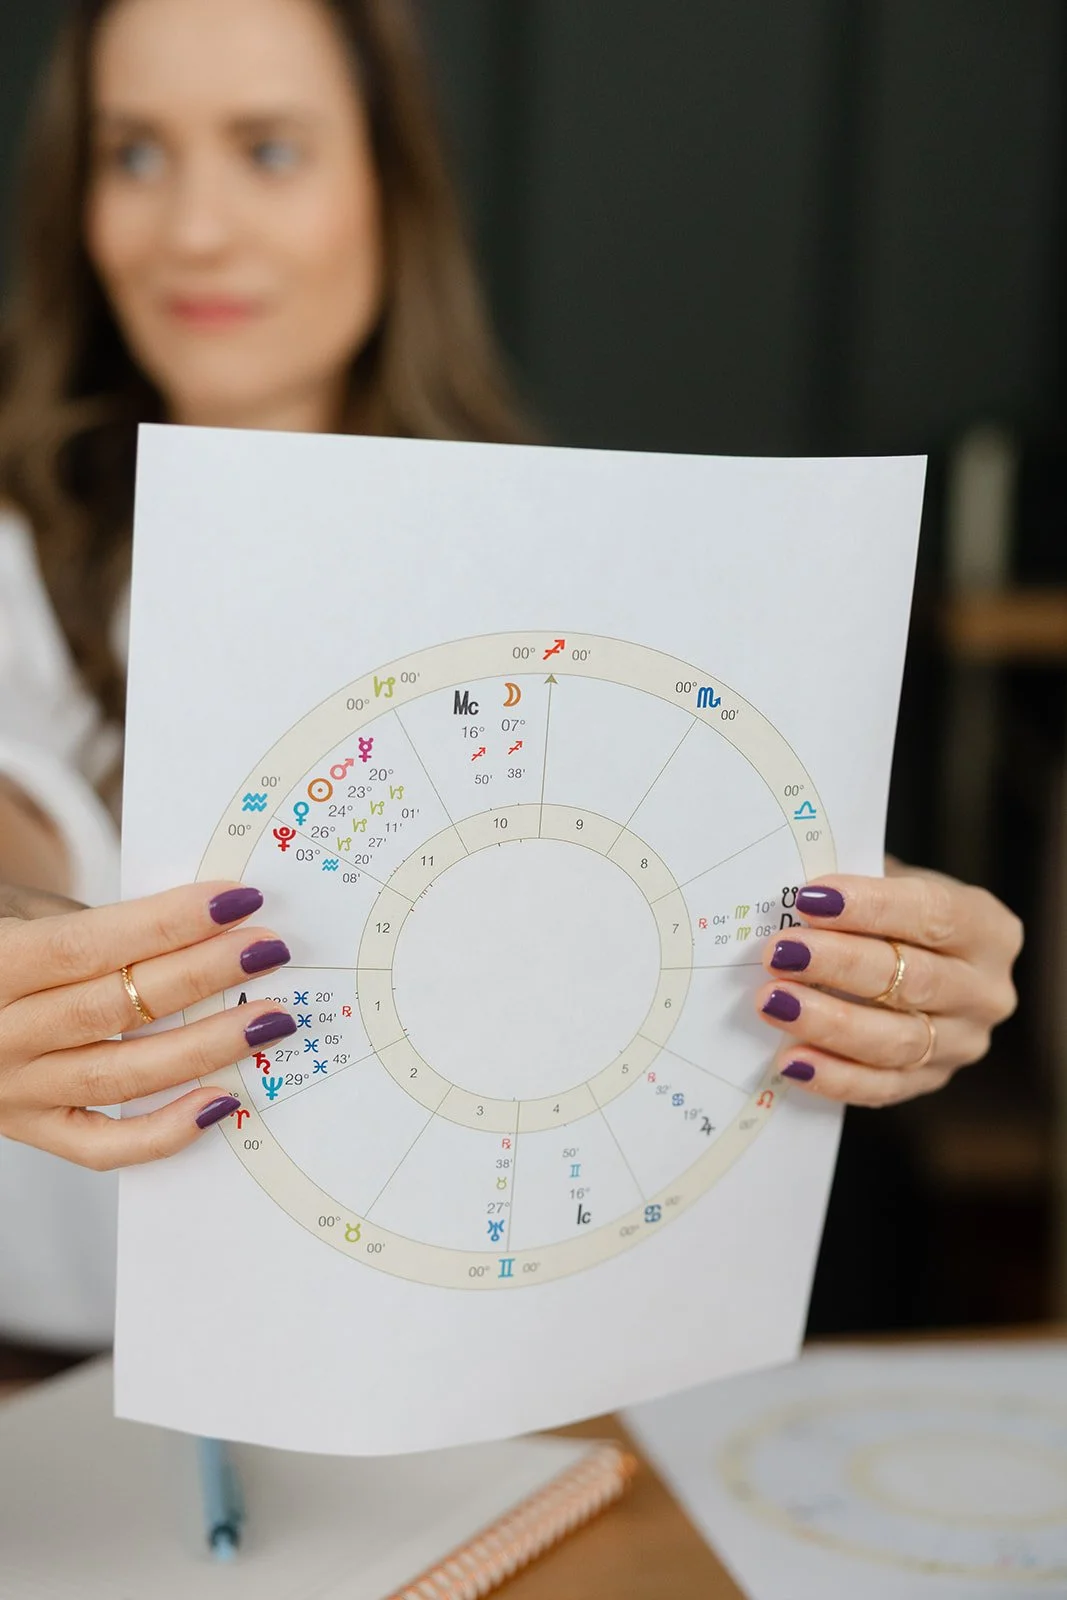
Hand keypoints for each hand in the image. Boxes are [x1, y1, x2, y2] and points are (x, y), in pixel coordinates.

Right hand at [0, 882, 293, 1167]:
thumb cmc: (4, 946)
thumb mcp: (25, 914)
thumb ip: (97, 928)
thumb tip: (207, 928)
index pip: (89, 944)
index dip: (167, 922)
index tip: (237, 901)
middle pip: (114, 1007)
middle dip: (202, 975)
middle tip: (269, 951)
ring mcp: (15, 1091)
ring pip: (120, 1075)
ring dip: (204, 1047)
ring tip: (269, 1020)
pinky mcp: (33, 1130)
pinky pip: (103, 1146)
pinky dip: (164, 1132)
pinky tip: (221, 1101)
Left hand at [755, 861, 1022, 1106]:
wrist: (914, 959)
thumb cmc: (895, 914)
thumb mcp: (889, 883)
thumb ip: (854, 889)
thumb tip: (791, 899)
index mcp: (988, 929)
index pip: (934, 916)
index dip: (872, 907)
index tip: (810, 900)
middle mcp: (987, 992)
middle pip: (916, 981)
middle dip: (841, 965)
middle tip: (780, 954)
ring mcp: (963, 1044)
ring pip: (899, 1041)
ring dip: (829, 1023)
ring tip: (773, 1002)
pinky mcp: (931, 1081)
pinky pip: (883, 1087)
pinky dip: (834, 1076)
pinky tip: (790, 1060)